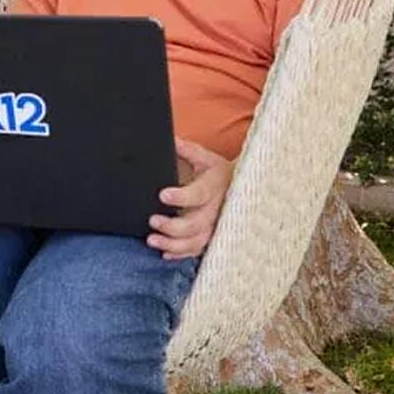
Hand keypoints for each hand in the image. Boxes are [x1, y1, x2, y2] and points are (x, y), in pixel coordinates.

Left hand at [146, 137, 234, 259]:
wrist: (241, 188)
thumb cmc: (219, 172)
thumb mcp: (206, 158)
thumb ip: (188, 150)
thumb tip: (170, 139)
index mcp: (213, 187)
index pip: (197, 194)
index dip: (180, 197)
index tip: (162, 194)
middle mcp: (215, 210)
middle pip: (194, 224)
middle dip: (172, 226)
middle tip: (152, 220)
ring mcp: (214, 227)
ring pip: (195, 242)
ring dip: (173, 244)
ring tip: (152, 240)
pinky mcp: (211, 237)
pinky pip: (197, 251)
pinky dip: (180, 254)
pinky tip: (165, 253)